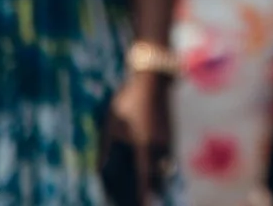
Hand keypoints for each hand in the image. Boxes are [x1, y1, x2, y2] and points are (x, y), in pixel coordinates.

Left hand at [101, 70, 171, 200]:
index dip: (141, 195)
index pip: (143, 178)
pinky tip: (150, 167)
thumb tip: (100, 171)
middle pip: (157, 177)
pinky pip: (166, 157)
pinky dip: (160, 167)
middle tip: (140, 200)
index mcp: (145, 145)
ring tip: (146, 188)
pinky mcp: (171, 134)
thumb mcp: (112, 125)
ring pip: (164, 167)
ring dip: (156, 179)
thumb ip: (107, 149)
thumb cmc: (128, 102)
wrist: (153, 79)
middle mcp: (160, 146)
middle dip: (150, 190)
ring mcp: (168, 140)